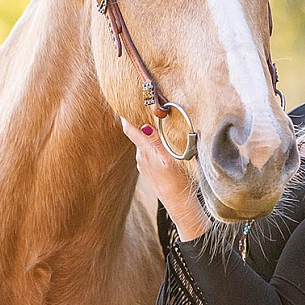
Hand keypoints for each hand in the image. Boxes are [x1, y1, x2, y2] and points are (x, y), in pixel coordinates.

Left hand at [120, 117, 210, 240]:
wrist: (180, 204)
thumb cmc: (175, 181)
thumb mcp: (167, 159)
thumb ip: (155, 142)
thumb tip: (143, 126)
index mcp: (144, 152)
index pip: (130, 129)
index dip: (126, 115)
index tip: (125, 100)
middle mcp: (141, 157)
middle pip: (138, 134)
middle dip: (142, 122)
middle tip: (150, 107)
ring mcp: (145, 165)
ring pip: (145, 143)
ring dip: (151, 135)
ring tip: (161, 124)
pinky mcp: (151, 170)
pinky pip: (151, 152)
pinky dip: (155, 146)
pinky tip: (165, 145)